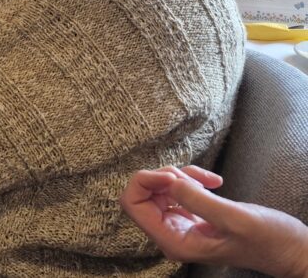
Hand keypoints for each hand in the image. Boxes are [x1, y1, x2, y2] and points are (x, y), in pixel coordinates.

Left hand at [120, 166, 307, 277]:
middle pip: (142, 193)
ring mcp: (180, 225)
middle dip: (165, 178)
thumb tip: (169, 181)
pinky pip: (177, 189)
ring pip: (160, 187)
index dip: (145, 182)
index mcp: (174, 242)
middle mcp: (171, 235)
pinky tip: (213, 182)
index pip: (132, 205)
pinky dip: (191, 179)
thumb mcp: (236, 219)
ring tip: (209, 182)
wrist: (291, 249)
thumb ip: (199, 201)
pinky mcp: (192, 215)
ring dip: (182, 176)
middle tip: (196, 179)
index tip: (173, 175)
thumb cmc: (269, 240)